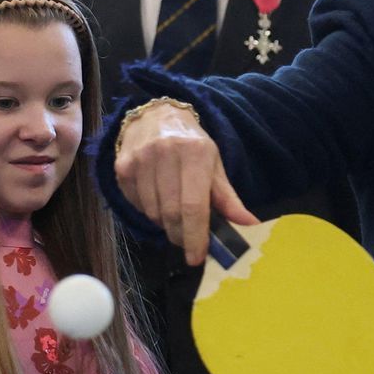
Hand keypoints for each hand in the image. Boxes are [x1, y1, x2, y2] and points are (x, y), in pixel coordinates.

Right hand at [113, 101, 258, 264]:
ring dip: (165, 224)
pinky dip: (149, 212)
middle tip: (188, 242)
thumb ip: (228, 198)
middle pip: (171, 213)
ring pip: (152, 212)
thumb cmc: (192, 145)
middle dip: (181, 235)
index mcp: (195, 153)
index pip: (193, 206)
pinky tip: (157, 200)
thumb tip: (250, 223)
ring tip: (174, 217)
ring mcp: (140, 159)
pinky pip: (136, 204)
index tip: (197, 257)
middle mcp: (165, 153)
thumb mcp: (215, 165)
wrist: (157, 115)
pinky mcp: (123, 167)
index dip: (195, 236)